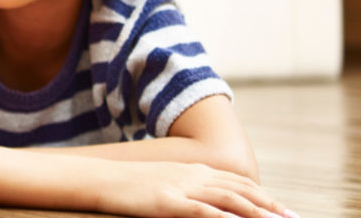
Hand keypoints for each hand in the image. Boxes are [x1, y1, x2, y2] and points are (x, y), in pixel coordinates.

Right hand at [100, 161, 295, 217]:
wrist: (99, 177)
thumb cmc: (128, 185)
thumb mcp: (164, 181)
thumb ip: (187, 188)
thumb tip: (206, 203)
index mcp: (193, 170)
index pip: (237, 183)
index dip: (263, 196)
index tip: (284, 210)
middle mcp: (193, 175)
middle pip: (240, 190)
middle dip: (269, 205)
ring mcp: (181, 187)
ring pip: (228, 199)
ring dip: (256, 212)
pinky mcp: (167, 201)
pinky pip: (202, 211)